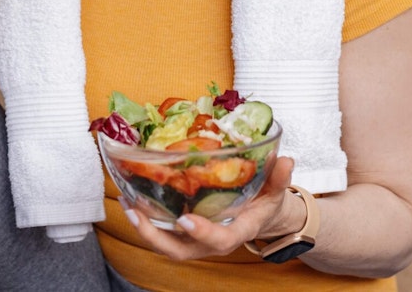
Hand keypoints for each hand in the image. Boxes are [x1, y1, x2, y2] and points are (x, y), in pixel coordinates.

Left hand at [120, 156, 298, 261]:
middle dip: (156, 237)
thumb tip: (285, 160)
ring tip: (127, 203)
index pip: (219, 240)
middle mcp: (211, 240)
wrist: (259, 216)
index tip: (186, 220)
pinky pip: (162, 231)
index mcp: (236, 232)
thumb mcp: (276, 191)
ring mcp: (195, 239)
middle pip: (181, 251)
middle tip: (137, 213)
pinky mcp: (184, 232)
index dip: (203, 233)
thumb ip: (279, 178)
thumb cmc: (265, 203)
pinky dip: (145, 218)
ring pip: (166, 244)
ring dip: (143, 227)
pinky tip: (130, 198)